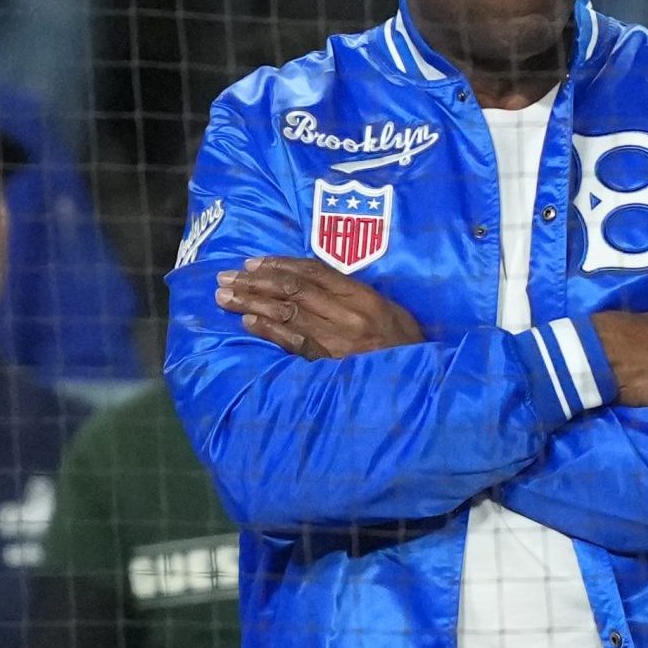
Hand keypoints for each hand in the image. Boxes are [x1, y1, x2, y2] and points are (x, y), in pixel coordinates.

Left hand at [215, 256, 423, 358]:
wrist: (421, 384)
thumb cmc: (405, 346)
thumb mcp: (390, 312)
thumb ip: (355, 296)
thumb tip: (314, 282)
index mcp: (364, 297)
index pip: (314, 272)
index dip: (280, 265)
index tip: (253, 262)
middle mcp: (349, 314)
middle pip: (293, 290)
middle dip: (256, 282)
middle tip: (226, 278)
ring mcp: (338, 340)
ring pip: (287, 314)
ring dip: (252, 304)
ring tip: (226, 298)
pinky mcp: (330, 364)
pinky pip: (293, 344)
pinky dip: (268, 332)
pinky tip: (247, 323)